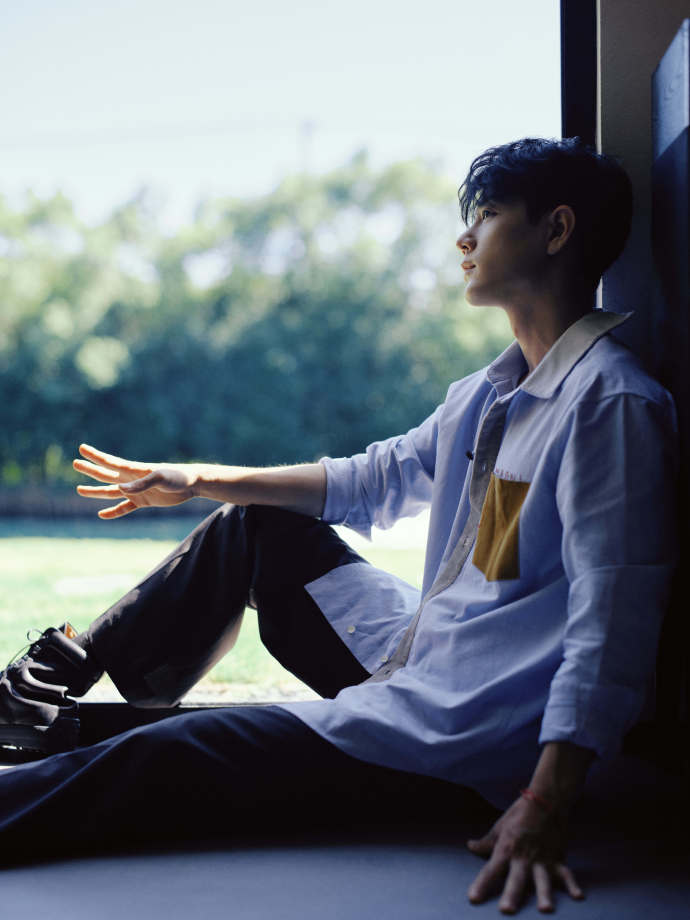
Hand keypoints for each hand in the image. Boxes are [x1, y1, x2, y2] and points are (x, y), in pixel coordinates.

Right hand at [73, 444, 198, 518]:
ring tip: (80, 489)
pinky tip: (102, 514)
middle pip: (106, 475)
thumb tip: (120, 489)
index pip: (110, 463)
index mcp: (134, 470)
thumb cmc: (177, 477)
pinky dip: (113, 511)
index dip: (96, 456)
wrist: (191, 484)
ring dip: (96, 491)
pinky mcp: (143, 501)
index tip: (82, 449)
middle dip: (90, 470)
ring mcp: (137, 490)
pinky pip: (124, 508)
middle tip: (75, 463)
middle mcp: (132, 479)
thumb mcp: (160, 478)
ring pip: (111, 492)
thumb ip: (141, 484)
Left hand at [466, 795, 583, 913]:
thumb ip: (486, 842)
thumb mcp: (500, 827)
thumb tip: (470, 847)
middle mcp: (523, 857)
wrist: (546, 800)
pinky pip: (566, 874)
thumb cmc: (520, 814)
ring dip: (543, 894)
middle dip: (512, 894)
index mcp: (506, 849)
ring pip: (542, 879)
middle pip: (516, 879)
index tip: (473, 899)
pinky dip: (572, 885)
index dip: (482, 885)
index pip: (491, 870)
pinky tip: (578, 897)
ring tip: (545, 909)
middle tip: (506, 910)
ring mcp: (542, 859)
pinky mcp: (558, 858)